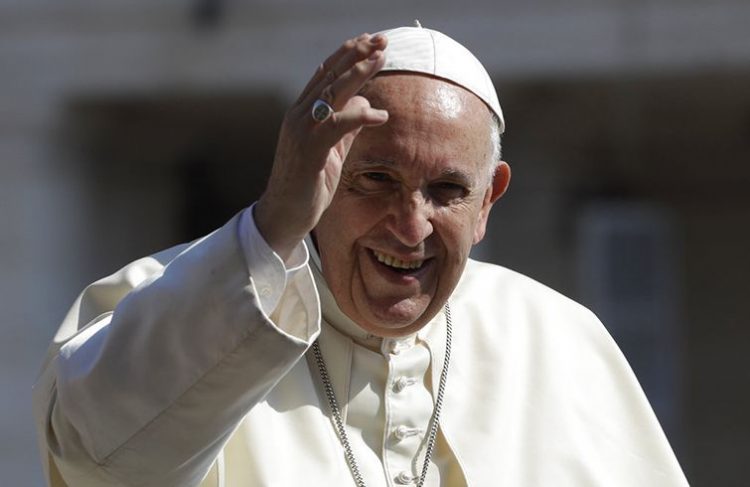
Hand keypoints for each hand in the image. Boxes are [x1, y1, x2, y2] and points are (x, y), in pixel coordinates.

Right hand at [255, 33, 388, 260]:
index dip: (348, 55)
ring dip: (358, 72)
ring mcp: (301, 131)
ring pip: (331, 92)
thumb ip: (347, 126)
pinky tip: (381, 116)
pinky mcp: (309, 150)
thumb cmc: (308, 185)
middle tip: (380, 39)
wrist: (284, 214)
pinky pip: (337, 125)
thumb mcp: (333, 151)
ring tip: (381, 57)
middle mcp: (298, 116)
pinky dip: (360, 117)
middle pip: (330, 75)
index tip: (371, 41)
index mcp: (302, 114)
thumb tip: (366, 102)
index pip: (326, 75)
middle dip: (356, 54)